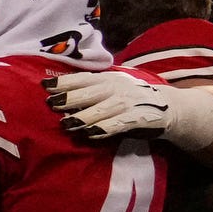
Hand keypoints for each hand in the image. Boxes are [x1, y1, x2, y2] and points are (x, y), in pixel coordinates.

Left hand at [47, 67, 212, 150]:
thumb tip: (56, 92)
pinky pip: (120, 124)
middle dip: (71, 98)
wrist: (168, 106)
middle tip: (50, 104)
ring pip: (103, 110)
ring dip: (84, 116)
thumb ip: (89, 88)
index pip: (83, 78)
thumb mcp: (111, 87)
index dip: (64, 81)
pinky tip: (92, 133)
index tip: (44, 84)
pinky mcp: (139, 118)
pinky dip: (106, 128)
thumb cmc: (129, 97)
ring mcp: (129, 103)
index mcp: (108, 78)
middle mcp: (118, 88)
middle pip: (91, 92)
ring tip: (67, 123)